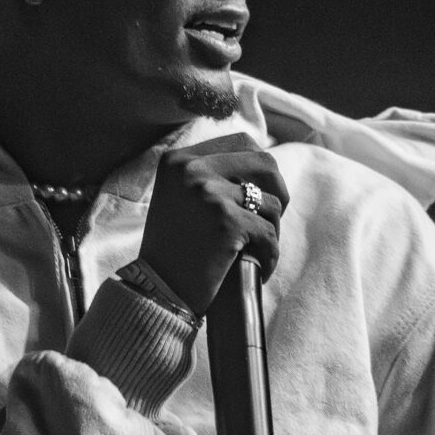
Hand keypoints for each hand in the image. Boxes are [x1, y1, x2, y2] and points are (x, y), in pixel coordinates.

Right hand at [139, 132, 288, 315]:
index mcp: (179, 159)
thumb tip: (265, 166)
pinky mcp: (226, 222)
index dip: (261, 169)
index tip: (261, 194)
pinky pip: (269, 234)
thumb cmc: (173, 249)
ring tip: (257, 251)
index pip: (242, 143)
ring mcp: (208, 193)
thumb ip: (211, 176)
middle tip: (271, 220)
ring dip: (271, 230)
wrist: (155, 292)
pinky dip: (269, 255)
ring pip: (271, 203)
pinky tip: (259, 270)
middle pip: (265, 163)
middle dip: (278, 192)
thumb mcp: (180, 198)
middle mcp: (191, 169)